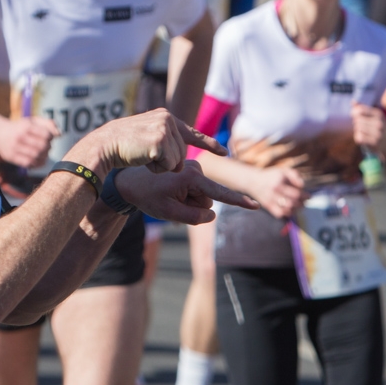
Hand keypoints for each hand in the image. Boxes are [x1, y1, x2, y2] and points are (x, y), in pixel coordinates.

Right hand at [0, 115, 58, 167]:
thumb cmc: (21, 127)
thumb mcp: (33, 121)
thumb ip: (48, 124)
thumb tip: (59, 134)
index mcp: (26, 126)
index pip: (46, 135)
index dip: (51, 138)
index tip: (48, 138)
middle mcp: (19, 136)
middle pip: (42, 147)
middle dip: (48, 148)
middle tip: (47, 147)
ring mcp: (14, 147)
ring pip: (36, 156)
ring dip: (44, 156)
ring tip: (44, 154)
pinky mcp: (11, 157)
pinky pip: (28, 163)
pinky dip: (36, 163)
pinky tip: (38, 160)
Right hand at [94, 108, 226, 173]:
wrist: (104, 145)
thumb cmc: (121, 145)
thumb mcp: (146, 135)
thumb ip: (163, 138)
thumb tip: (179, 152)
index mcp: (165, 117)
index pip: (192, 132)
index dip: (209, 144)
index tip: (224, 152)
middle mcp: (167, 119)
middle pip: (182, 153)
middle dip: (167, 162)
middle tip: (146, 156)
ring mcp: (164, 129)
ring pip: (177, 161)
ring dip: (161, 166)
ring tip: (143, 156)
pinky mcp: (161, 141)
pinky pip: (170, 166)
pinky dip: (157, 169)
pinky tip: (143, 159)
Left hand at [115, 160, 258, 224]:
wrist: (129, 180)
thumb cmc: (147, 197)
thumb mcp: (168, 212)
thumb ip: (193, 216)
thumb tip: (212, 214)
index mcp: (191, 177)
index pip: (219, 193)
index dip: (238, 202)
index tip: (255, 206)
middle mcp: (195, 168)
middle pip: (207, 198)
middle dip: (193, 205)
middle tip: (169, 202)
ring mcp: (192, 167)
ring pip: (201, 195)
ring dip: (188, 200)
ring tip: (167, 195)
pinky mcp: (189, 169)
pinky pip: (195, 189)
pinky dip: (185, 195)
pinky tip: (170, 192)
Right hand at [251, 165, 305, 218]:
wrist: (253, 181)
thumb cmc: (272, 176)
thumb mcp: (283, 171)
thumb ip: (295, 175)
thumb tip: (302, 185)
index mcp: (279, 182)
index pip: (296, 193)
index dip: (305, 196)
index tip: (309, 196)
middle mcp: (274, 191)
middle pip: (292, 202)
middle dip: (301, 204)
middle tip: (304, 202)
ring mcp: (270, 199)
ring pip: (287, 209)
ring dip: (295, 209)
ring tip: (298, 206)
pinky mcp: (267, 206)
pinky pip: (279, 214)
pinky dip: (286, 213)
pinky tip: (289, 210)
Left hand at [351, 103, 385, 154]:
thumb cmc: (378, 127)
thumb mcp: (374, 116)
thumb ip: (362, 108)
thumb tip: (353, 101)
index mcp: (378, 114)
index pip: (360, 110)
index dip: (354, 113)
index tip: (356, 116)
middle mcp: (379, 123)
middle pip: (357, 120)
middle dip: (356, 124)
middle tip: (362, 127)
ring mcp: (378, 133)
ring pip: (357, 129)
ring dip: (357, 131)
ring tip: (364, 133)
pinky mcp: (375, 142)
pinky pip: (359, 138)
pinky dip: (358, 138)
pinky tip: (364, 139)